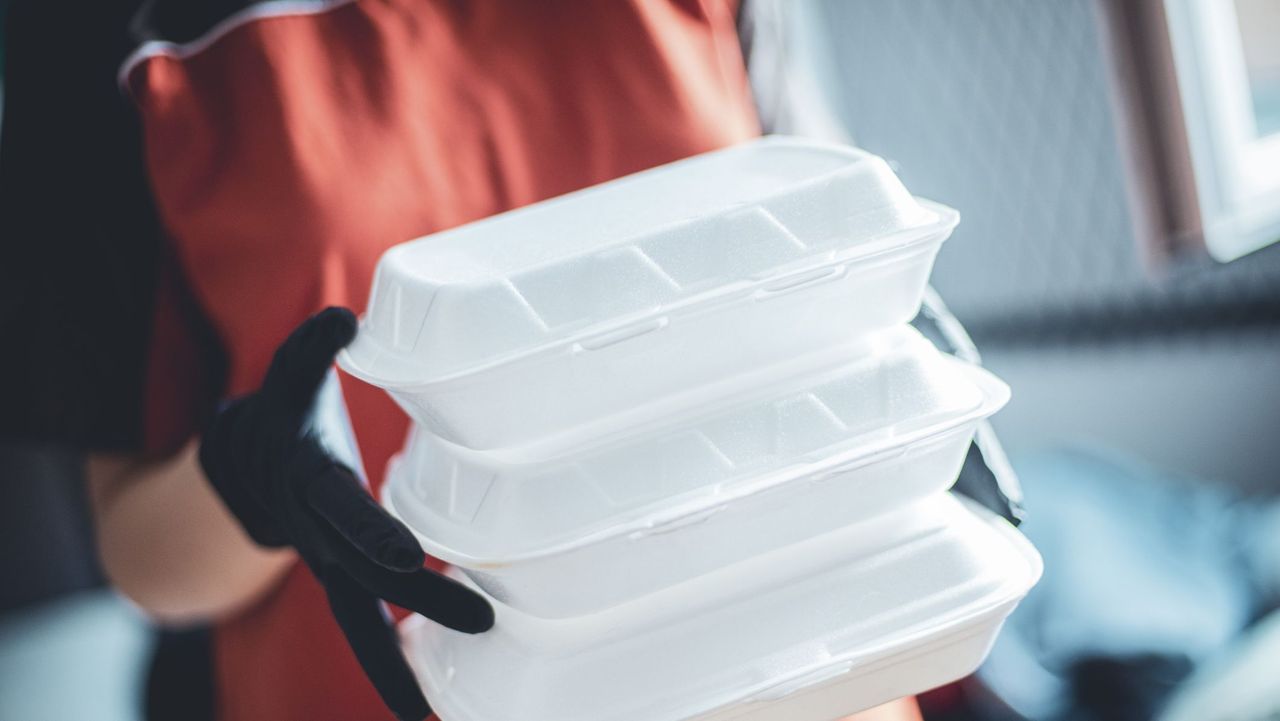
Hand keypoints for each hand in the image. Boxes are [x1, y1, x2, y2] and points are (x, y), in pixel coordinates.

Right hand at [199, 307, 492, 720]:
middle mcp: (319, 535)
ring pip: (362, 619)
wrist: (244, 470)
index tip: (409, 558)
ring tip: (429, 711)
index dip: (373, 531)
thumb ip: (310, 350)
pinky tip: (423, 704)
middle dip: (421, 602)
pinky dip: (387, 668)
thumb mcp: (285, 379)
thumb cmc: (283, 417)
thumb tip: (344, 318)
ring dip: (395, 663)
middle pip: (369, 574)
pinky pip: (363, 630)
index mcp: (312, 482)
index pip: (344, 509)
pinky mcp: (342, 579)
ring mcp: (329, 565)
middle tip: (484, 621)